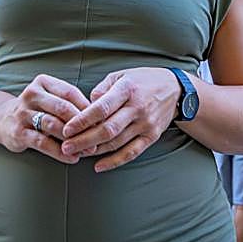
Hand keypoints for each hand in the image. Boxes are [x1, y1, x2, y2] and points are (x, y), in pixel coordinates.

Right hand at [0, 74, 89, 164]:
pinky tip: (71, 158)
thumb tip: (98, 120)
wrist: (2, 120)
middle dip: (82, 124)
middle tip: (97, 136)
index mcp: (43, 82)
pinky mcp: (18, 132)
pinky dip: (59, 152)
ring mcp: (23, 113)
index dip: (88, 108)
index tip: (101, 121)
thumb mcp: (50, 100)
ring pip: (53, 124)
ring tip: (87, 150)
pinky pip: (42, 143)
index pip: (70, 93)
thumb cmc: (36, 110)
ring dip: (72, 139)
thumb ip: (70, 106)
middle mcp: (31, 94)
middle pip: (63, 108)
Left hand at [61, 67, 180, 172]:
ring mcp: (146, 124)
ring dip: (94, 151)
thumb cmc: (143, 81)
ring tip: (76, 154)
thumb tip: (85, 106)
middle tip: (66, 147)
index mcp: (127, 89)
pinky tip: (99, 166)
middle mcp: (137, 108)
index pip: (101, 108)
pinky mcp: (151, 136)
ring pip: (116, 143)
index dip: (82, 121)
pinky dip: (114, 161)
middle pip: (107, 129)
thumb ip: (102, 89)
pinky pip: (131, 152)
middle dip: (84, 140)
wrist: (176, 89)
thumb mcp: (121, 75)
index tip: (67, 129)